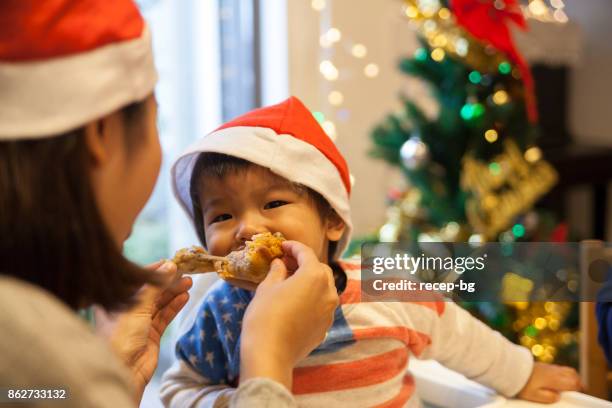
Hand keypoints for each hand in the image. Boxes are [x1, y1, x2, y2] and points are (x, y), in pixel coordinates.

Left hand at [109, 261, 191, 401]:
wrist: (123, 371)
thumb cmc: (121, 336)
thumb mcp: (136, 306)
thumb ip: (155, 286)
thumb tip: (170, 265)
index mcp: (115, 300)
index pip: (136, 280)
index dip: (154, 271)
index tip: (170, 262)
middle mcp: (127, 309)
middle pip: (151, 291)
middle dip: (167, 281)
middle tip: (185, 271)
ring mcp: (140, 322)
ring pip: (160, 303)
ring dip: (174, 292)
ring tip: (189, 282)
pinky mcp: (151, 333)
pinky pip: (165, 315)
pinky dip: (175, 306)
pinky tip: (185, 297)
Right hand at [239, 241, 338, 389]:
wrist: (271, 353)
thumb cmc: (265, 316)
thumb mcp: (267, 288)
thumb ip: (277, 271)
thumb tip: (280, 263)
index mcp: (314, 275)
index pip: (306, 253)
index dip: (293, 247)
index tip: (283, 246)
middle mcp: (328, 291)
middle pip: (320, 269)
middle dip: (305, 263)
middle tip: (287, 263)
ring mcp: (330, 310)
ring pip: (324, 288)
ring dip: (310, 281)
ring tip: (291, 282)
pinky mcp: (326, 327)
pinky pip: (321, 305)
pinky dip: (312, 298)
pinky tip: (296, 302)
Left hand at [517, 362, 581, 402]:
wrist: (510, 368)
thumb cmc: (522, 383)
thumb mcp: (535, 396)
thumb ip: (549, 397)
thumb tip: (558, 397)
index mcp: (555, 379)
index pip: (574, 382)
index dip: (579, 388)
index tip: (579, 394)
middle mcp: (554, 371)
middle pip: (572, 374)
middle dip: (577, 381)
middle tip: (577, 389)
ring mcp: (548, 366)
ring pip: (565, 369)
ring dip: (569, 377)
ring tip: (568, 385)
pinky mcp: (542, 365)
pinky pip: (557, 368)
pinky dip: (561, 373)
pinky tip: (556, 380)